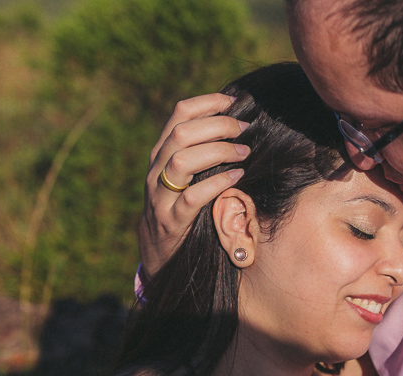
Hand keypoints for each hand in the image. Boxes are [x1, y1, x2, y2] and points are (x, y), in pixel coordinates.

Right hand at [140, 93, 249, 276]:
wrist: (159, 247)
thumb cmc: (182, 202)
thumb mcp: (185, 172)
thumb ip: (201, 148)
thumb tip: (236, 123)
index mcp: (162, 150)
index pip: (180, 113)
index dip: (208, 102)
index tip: (233, 102)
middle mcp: (157, 168)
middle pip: (182, 133)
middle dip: (218, 126)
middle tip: (245, 130)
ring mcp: (161, 194)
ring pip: (182, 162)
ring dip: (218, 153)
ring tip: (244, 154)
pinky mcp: (172, 219)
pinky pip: (192, 197)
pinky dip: (216, 184)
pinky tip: (236, 178)